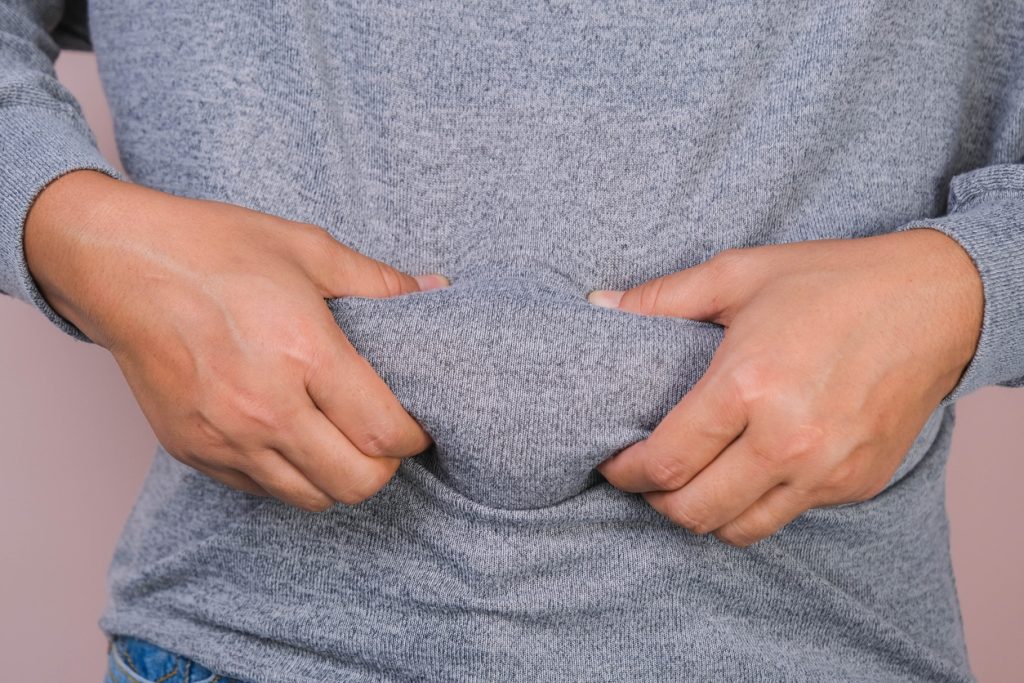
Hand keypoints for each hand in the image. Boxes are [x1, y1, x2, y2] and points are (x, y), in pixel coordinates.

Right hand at [25, 170, 447, 510]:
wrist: (120, 263)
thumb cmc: (215, 249)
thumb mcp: (307, 249)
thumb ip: (378, 281)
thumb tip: (434, 289)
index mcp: (303, 352)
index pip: (383, 430)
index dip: (415, 436)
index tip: (417, 425)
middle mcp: (265, 406)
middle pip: (356, 482)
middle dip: (384, 465)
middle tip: (382, 436)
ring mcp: (225, 435)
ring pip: (311, 498)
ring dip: (338, 477)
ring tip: (339, 439)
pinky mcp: (193, 450)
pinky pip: (262, 490)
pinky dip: (289, 475)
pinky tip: (291, 436)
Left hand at [588, 229, 982, 545]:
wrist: (934, 302)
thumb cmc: (831, 282)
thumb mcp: (738, 273)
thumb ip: (662, 297)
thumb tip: (598, 305)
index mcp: (747, 385)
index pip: (665, 462)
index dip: (624, 472)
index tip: (613, 463)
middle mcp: (787, 440)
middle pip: (694, 511)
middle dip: (656, 502)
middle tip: (647, 477)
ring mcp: (827, 469)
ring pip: (739, 529)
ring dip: (703, 514)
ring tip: (692, 481)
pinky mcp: (856, 483)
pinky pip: (786, 515)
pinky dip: (755, 504)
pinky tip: (747, 470)